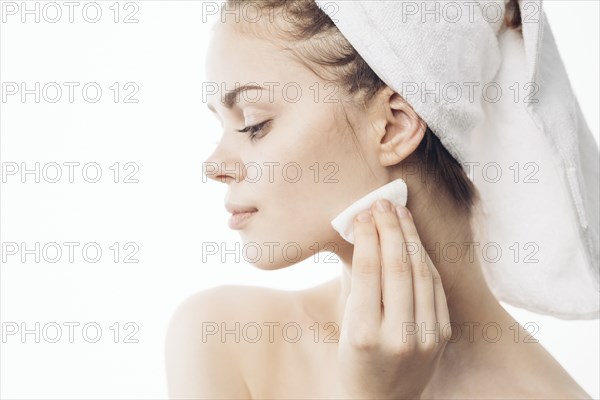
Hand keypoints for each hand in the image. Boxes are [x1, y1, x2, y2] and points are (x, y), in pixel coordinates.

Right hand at [337, 199, 451, 399]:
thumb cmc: (355, 357)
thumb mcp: (346, 323)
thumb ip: (354, 282)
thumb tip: (359, 233)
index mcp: (364, 333)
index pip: (369, 271)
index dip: (368, 236)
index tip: (364, 214)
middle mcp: (398, 336)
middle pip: (398, 267)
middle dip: (391, 228)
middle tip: (383, 204)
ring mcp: (425, 337)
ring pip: (422, 274)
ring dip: (411, 238)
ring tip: (400, 214)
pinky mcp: (442, 336)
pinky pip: (436, 288)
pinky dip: (426, 260)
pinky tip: (414, 241)